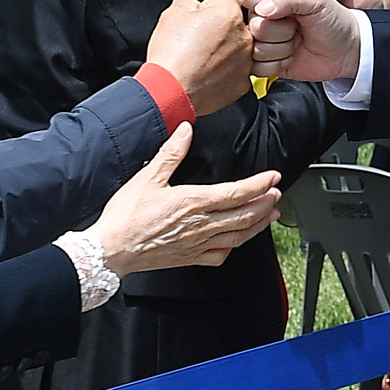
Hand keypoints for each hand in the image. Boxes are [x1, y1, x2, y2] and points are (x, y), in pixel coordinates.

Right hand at [84, 124, 281, 274]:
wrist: (111, 250)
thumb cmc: (126, 216)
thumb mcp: (147, 178)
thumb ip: (171, 154)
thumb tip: (186, 131)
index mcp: (193, 202)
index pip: (237, 192)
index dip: (259, 184)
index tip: (273, 177)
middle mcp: (200, 225)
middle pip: (244, 215)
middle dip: (265, 204)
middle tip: (277, 194)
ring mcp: (197, 244)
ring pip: (238, 236)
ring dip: (258, 225)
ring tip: (270, 216)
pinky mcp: (189, 259)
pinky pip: (220, 255)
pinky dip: (234, 247)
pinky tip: (237, 242)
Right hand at [146, 0, 254, 115]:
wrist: (170, 92)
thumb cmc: (171, 55)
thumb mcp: (173, 12)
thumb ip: (192, 1)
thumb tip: (199, 5)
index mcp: (229, 14)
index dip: (210, 4)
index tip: (200, 15)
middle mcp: (244, 36)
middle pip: (235, 23)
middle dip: (219, 27)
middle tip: (198, 39)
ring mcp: (246, 61)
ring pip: (238, 47)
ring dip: (224, 49)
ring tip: (201, 58)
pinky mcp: (242, 83)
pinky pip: (237, 70)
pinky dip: (226, 71)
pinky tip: (207, 73)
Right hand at [241, 0, 366, 81]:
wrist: (347, 49)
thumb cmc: (337, 20)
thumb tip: (262, 8)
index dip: (261, 5)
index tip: (281, 9)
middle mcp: (266, 12)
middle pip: (250, 25)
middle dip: (278, 30)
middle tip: (297, 26)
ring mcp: (266, 37)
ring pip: (252, 47)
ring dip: (280, 48)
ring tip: (297, 39)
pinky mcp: (267, 58)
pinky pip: (256, 66)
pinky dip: (276, 64)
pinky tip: (291, 54)